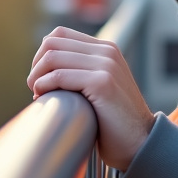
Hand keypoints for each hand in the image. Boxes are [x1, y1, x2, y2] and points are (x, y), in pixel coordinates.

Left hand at [26, 26, 155, 170]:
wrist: (141, 143)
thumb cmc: (114, 123)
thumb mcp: (99, 87)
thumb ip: (81, 72)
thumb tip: (43, 70)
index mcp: (106, 50)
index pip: (59, 35)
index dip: (42, 55)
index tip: (40, 78)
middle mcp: (107, 52)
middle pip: (52, 42)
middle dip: (36, 65)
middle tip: (36, 88)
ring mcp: (106, 65)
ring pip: (52, 57)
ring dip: (37, 76)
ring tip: (38, 94)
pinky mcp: (102, 82)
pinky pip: (59, 75)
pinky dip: (44, 86)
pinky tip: (44, 98)